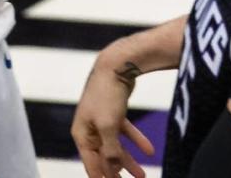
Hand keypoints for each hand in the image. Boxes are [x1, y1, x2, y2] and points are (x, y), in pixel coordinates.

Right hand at [71, 54, 154, 177]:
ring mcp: (101, 119)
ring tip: (142, 175)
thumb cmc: (107, 94)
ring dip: (129, 161)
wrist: (117, 64)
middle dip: (117, 173)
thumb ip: (110, 151)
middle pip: (103, 157)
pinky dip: (136, 141)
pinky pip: (124, 132)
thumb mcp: (108, 127)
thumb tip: (112, 169)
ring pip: (115, 146)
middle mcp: (89, 128)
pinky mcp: (114, 111)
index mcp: (81, 133)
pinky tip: (149, 151)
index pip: (91, 164)